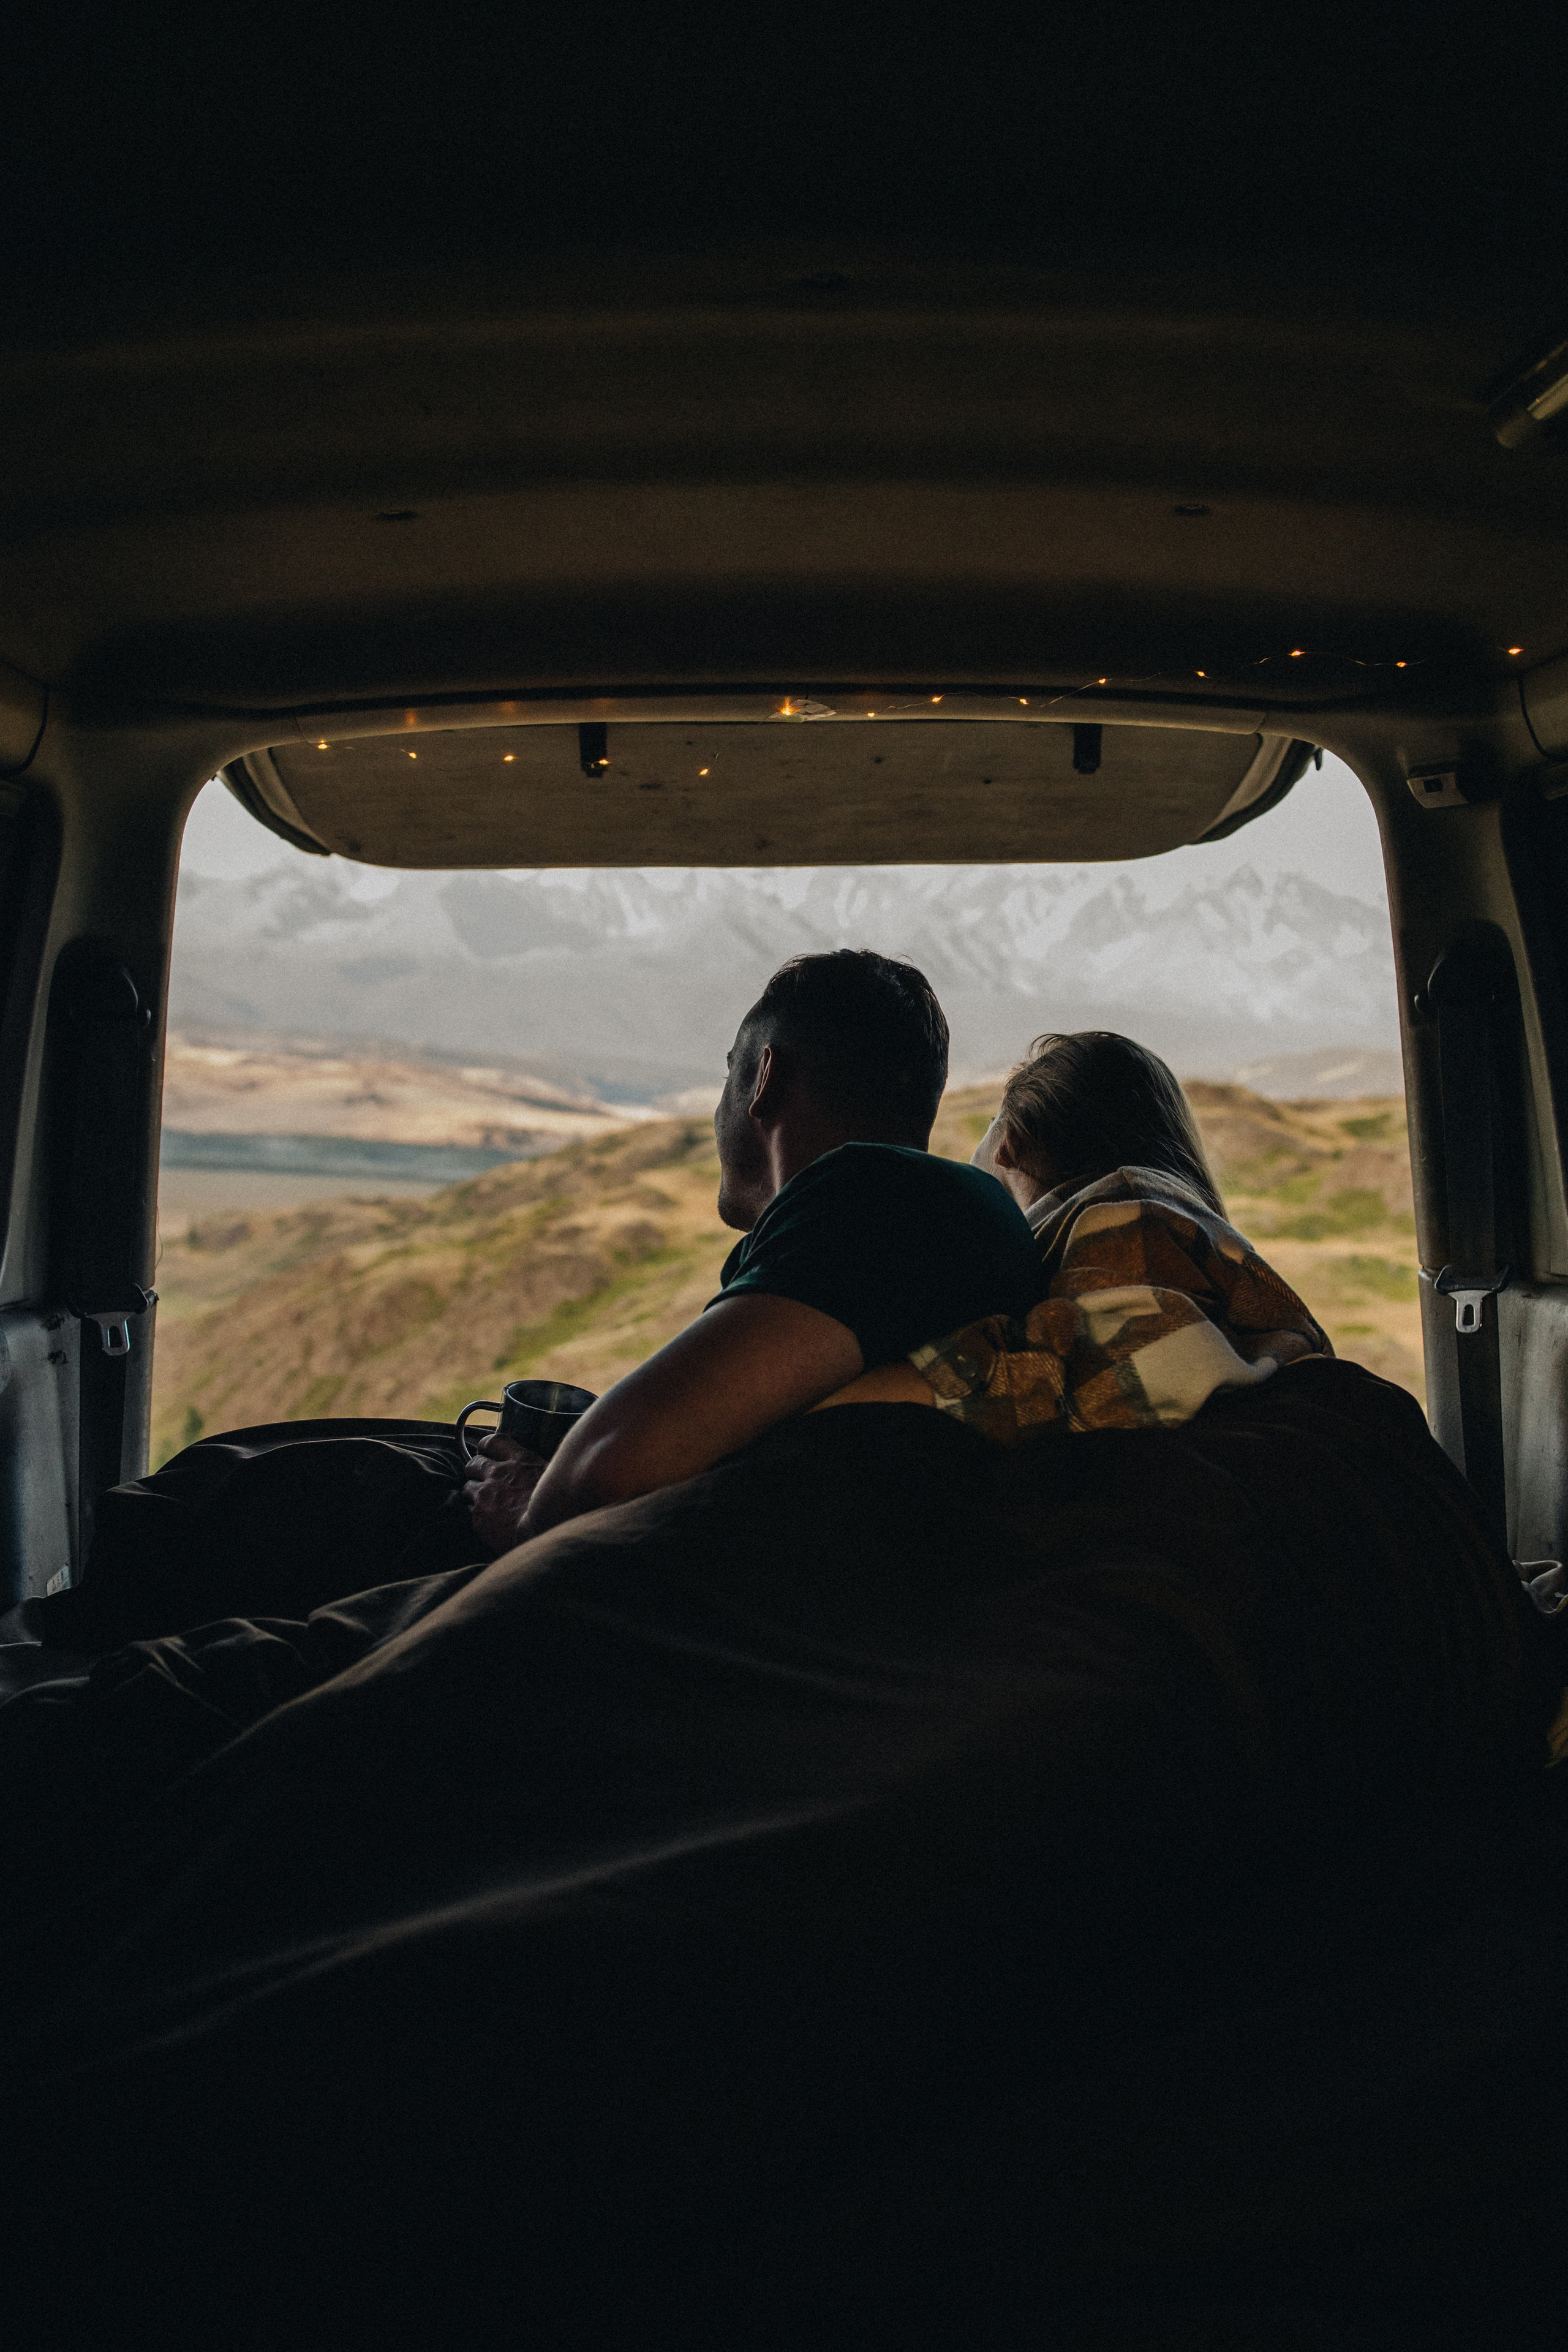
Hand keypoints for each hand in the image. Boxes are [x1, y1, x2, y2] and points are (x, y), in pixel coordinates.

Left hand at [461, 1432, 547, 1554]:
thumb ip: (536, 1469)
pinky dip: (477, 1513)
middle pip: (473, 1463)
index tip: (485, 1452)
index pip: (493, 1442)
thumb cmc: (557, 1509)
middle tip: (484, 1480)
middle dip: (476, 1471)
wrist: (544, 1535)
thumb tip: (532, 1468)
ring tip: (488, 1504)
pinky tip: (490, 1520)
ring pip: (468, 1487)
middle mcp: (498, 1473)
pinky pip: (470, 1510)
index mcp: (520, 1461)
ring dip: (475, 1493)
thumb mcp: (553, 1479)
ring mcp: (485, 1494)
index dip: (486, 1447)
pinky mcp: (478, 1516)